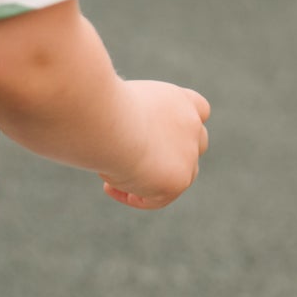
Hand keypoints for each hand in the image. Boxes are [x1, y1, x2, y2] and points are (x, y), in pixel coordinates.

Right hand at [101, 80, 209, 210]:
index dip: (181, 126)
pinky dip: (134, 196)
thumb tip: (121, 138)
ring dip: (151, 180)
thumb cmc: (97, 105)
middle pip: (196, 144)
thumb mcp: (115, 104)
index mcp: (176, 99)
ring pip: (181, 175)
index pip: (199, 110)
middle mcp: (189, 122)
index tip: (153, 135)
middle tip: (135, 161)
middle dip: (171, 156)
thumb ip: (129, 120)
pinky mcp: (179, 179)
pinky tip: (108, 186)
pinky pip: (158, 198)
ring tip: (110, 174)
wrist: (104, 120)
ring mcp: (189, 152)